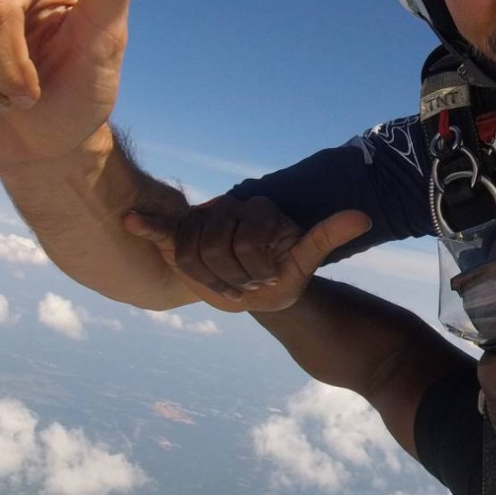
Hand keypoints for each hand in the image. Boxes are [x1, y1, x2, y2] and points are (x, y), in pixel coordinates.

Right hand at [123, 200, 370, 312]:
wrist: (259, 285)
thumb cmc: (282, 274)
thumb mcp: (304, 259)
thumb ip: (325, 236)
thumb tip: (364, 217)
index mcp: (259, 211)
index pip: (248, 245)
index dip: (256, 272)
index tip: (266, 280)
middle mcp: (230, 209)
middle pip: (218, 250)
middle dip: (233, 278)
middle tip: (245, 284)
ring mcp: (205, 222)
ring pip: (193, 253)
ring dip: (209, 278)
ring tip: (227, 281)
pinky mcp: (183, 236)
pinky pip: (166, 230)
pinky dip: (150, 226)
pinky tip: (131, 221)